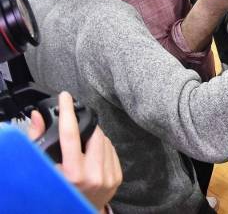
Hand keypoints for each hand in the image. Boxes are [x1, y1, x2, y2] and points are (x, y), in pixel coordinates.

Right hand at [28, 93, 121, 211]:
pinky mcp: (117, 177)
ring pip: (105, 140)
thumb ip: (37, 141)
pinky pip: (112, 150)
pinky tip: (93, 155)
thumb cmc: (57, 189)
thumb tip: (39, 116)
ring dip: (94, 137)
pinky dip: (103, 147)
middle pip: (93, 134)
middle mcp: (93, 175)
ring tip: (83, 147)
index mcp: (72, 174)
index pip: (71, 135)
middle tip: (76, 131)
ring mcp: (107, 177)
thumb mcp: (44, 168)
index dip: (68, 112)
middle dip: (85, 128)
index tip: (66, 97)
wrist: (77, 211)